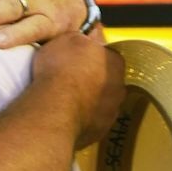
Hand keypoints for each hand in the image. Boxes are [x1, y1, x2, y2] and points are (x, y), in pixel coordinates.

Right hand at [32, 27, 124, 147]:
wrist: (53, 108)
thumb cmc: (60, 72)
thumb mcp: (68, 39)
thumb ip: (81, 38)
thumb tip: (84, 38)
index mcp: (115, 62)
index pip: (108, 56)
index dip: (90, 58)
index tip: (76, 61)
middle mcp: (118, 88)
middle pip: (106, 82)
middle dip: (91, 82)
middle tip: (69, 81)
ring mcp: (110, 112)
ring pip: (100, 105)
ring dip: (86, 103)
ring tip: (64, 102)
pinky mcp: (99, 132)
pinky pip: (90, 123)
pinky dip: (80, 120)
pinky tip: (63, 117)